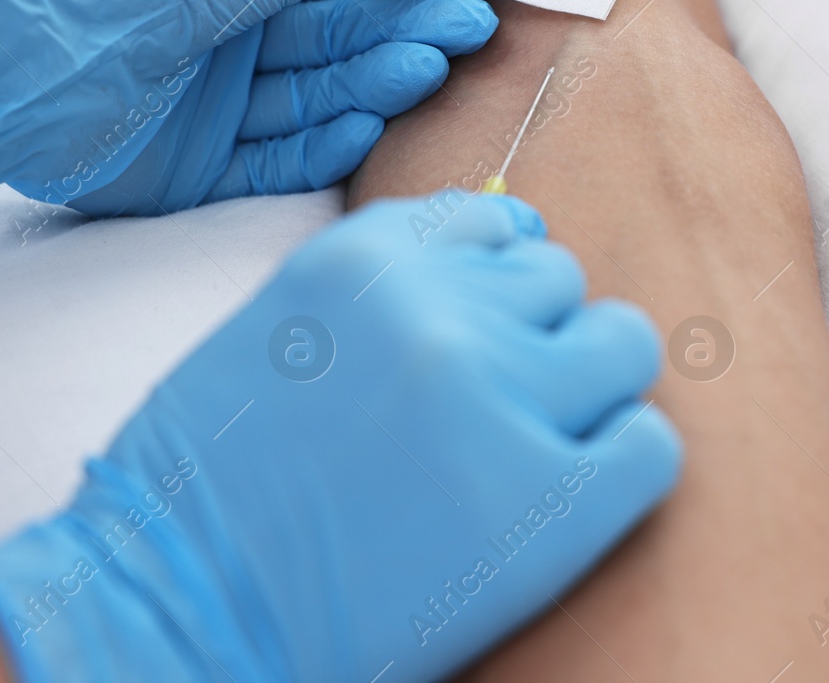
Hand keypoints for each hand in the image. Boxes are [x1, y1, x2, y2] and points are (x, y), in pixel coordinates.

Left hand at [0, 0, 526, 211]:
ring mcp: (213, 106)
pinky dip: (327, 144)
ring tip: (426, 65)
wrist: (13, 52)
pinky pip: (279, 162)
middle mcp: (230, 37)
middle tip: (470, 30)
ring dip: (376, 82)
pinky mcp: (193, 173)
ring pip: (320, 99)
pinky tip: (369, 121)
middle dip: (409, 31)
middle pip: (343, 39)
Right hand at [0, 193, 680, 682]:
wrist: (178, 603)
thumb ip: (392, 283)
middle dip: (537, 339)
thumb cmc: (218, 482)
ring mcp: (500, 397)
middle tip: (492, 411)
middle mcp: (440, 309)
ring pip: (623, 346)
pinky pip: (650, 445)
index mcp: (368, 258)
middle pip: (563, 282)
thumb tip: (512, 247)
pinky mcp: (547, 500)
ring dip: (588, 393)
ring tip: (529, 451)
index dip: (498, 286)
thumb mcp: (289, 326)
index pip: (501, 225)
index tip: (482, 335)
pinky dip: (621, 467)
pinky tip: (562, 500)